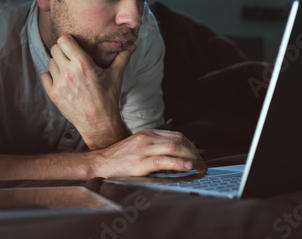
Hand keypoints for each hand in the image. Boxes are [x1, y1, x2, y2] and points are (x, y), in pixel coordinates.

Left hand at [41, 34, 135, 148]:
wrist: (99, 123)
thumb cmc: (108, 98)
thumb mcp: (116, 75)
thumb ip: (122, 57)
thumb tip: (132, 45)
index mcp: (83, 64)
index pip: (64, 40)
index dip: (69, 41)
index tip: (74, 46)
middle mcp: (68, 72)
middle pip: (55, 49)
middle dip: (63, 51)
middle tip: (71, 58)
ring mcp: (59, 83)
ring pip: (50, 62)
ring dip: (58, 64)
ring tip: (69, 70)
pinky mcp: (53, 94)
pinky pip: (45, 76)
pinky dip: (51, 76)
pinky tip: (62, 80)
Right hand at [93, 129, 207, 176]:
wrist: (99, 164)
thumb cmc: (118, 158)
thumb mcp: (137, 146)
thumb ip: (154, 147)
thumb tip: (175, 156)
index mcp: (147, 133)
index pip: (177, 135)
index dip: (191, 146)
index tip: (198, 157)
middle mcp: (147, 138)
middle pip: (179, 140)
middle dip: (195, 153)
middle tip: (203, 165)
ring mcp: (143, 149)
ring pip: (175, 148)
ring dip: (191, 158)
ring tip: (199, 168)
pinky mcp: (140, 162)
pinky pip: (163, 161)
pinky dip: (178, 163)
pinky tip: (187, 167)